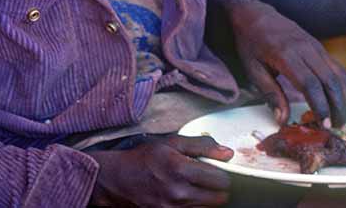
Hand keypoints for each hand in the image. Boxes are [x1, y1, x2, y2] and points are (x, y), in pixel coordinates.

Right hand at [89, 135, 232, 206]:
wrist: (118, 179)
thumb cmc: (145, 158)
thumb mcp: (172, 143)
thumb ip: (202, 146)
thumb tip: (228, 154)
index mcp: (181, 170)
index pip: (221, 181)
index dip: (222, 175)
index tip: (215, 171)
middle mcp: (178, 193)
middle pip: (218, 199)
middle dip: (217, 189)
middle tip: (208, 181)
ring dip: (206, 200)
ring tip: (194, 188)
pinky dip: (194, 207)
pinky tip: (186, 197)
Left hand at [222, 0, 345, 126]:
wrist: (256, 15)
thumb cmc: (251, 44)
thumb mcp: (253, 69)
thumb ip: (270, 94)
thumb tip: (283, 120)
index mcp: (286, 55)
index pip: (310, 83)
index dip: (320, 105)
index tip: (323, 124)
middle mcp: (305, 49)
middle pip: (330, 80)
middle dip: (337, 106)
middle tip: (336, 127)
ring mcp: (315, 46)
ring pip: (339, 73)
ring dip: (344, 97)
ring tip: (339, 118)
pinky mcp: (320, 47)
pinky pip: (337, 67)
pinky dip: (342, 86)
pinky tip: (338, 100)